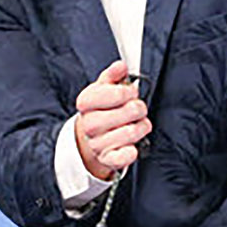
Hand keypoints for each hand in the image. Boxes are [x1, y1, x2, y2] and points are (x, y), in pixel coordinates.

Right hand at [73, 59, 149, 180]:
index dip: (130, 92)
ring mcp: (97, 143)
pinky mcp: (106, 159)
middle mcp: (89, 123)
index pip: (119, 93)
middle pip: (131, 111)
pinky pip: (126, 156)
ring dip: (141, 127)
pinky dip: (132, 150)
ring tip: (137, 125)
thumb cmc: (102, 110)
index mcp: (86, 102)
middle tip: (136, 109)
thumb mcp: (103, 89)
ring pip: (133, 132)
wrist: (91, 139)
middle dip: (139, 108)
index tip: (130, 93)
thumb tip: (120, 66)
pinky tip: (131, 145)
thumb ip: (113, 75)